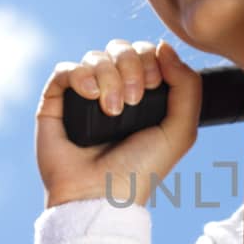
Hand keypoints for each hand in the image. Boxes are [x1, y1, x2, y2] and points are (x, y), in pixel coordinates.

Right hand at [34, 38, 201, 206]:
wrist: (102, 195)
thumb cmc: (141, 170)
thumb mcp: (180, 131)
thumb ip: (188, 86)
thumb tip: (164, 47)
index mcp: (142, 95)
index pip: (145, 53)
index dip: (150, 58)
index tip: (153, 85)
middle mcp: (112, 91)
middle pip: (120, 49)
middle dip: (131, 66)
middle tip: (133, 100)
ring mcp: (83, 96)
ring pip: (94, 56)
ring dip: (108, 76)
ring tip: (112, 110)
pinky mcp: (55, 102)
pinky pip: (66, 69)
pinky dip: (81, 75)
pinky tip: (90, 95)